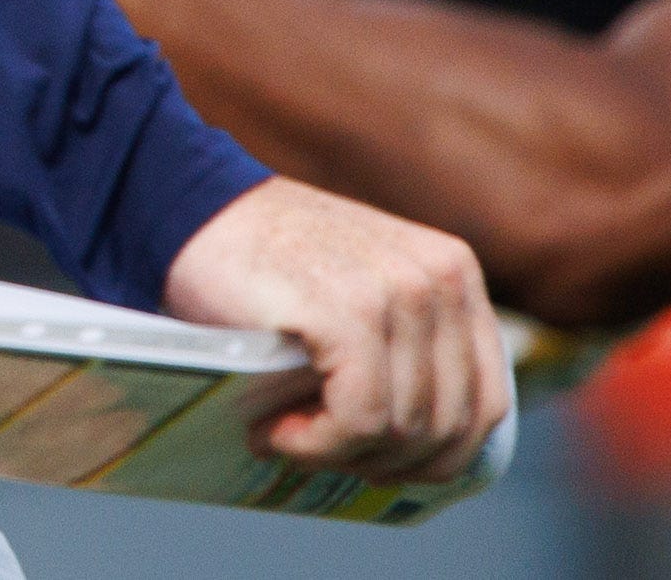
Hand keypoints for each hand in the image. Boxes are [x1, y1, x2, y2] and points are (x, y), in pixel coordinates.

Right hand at [163, 177, 508, 483]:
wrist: (185, 206)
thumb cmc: (265, 265)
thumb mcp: (363, 289)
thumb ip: (407, 344)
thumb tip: (426, 453)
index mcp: (455, 274)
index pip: (485, 404)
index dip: (437, 457)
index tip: (378, 465)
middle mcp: (440, 278)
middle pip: (449, 427)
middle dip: (385, 463)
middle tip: (322, 453)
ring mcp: (398, 292)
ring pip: (404, 430)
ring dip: (340, 453)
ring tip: (286, 433)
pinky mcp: (349, 311)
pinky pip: (361, 420)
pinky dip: (316, 444)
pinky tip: (274, 430)